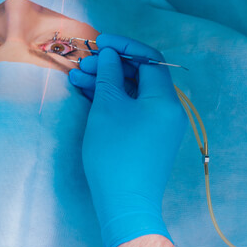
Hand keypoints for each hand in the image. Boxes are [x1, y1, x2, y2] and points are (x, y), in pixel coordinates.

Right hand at [68, 34, 186, 246]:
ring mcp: (160, 127)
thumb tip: (110, 56)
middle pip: (141, 76)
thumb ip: (108, 76)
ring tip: (77, 79)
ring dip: (108, 83)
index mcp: (165, 99)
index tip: (100, 43)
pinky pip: (133, 111)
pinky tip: (89, 96)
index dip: (124, 47)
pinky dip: (114, 102)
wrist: (125, 203)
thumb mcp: (107, 108)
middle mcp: (169, 111)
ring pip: (134, 94)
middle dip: (112, 66)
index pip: (149, 59)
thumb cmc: (116, 153)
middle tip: (83, 64)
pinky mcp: (150, 140)